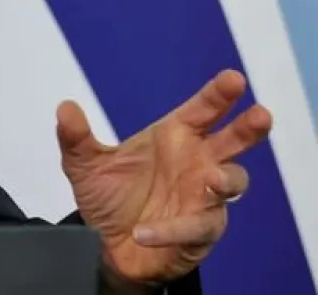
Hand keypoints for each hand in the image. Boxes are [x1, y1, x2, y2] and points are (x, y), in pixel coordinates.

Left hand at [56, 69, 270, 286]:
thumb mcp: (85, 165)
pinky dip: (172, 229)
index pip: (202, 111)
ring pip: (231, 183)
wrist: (104, 245)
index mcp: (175, 137)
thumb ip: (76, 137)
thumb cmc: (108, 197)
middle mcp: (197, 163)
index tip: (232, 79)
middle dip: (248, 128)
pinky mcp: (199, 231)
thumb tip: (64, 107)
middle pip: (232, 142)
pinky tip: (145, 231)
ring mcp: (203, 197)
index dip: (218, 95)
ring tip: (213, 179)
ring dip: (225, 180)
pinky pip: (196, 227)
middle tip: (260, 114)